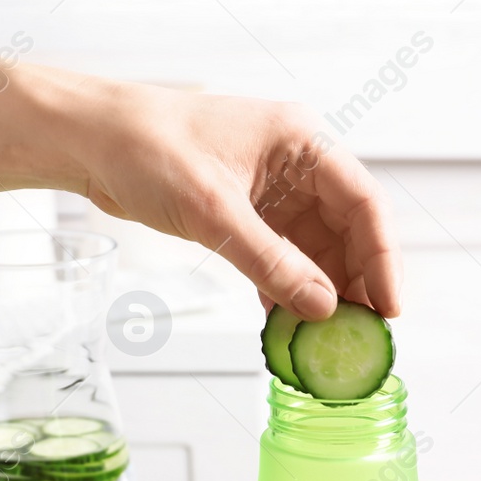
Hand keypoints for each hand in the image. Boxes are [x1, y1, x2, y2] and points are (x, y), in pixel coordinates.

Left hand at [40, 74, 399, 320]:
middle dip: (355, 282)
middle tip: (361, 333)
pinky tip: (288, 325)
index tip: (388, 306)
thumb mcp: (214, 211)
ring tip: (327, 339)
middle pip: (347, 230)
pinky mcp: (246, 215)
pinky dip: (286, 291)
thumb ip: (271, 263)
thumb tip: (321, 307)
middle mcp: (295, 165)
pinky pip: (281, 259)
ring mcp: (272, 191)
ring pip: (315, 250)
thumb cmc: (147, 147)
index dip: (382, 257)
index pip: (363, 202)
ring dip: (320, 293)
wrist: (92, 142)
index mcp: (301, 142)